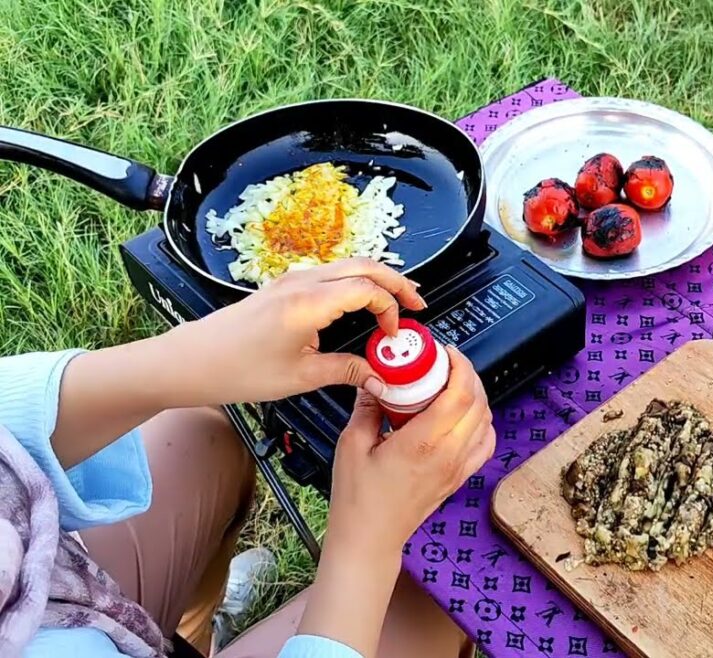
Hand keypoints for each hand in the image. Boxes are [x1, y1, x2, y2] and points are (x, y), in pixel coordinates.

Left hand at [160, 258, 425, 406]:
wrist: (190, 361)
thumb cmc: (236, 369)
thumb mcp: (300, 378)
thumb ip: (347, 372)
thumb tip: (379, 378)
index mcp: (308, 303)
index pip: (368, 290)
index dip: (391, 309)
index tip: (393, 336)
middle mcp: (302, 283)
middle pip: (364, 266)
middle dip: (397, 282)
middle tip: (418, 302)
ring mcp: (291, 281)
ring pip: (348, 265)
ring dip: (377, 278)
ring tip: (398, 299)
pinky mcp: (284, 287)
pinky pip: (331, 273)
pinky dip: (356, 281)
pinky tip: (362, 300)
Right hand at [326, 346, 495, 560]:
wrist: (369, 539)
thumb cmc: (358, 501)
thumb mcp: (352, 445)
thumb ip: (367, 408)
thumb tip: (375, 382)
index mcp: (423, 443)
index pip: (460, 395)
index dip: (460, 366)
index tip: (447, 353)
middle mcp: (448, 455)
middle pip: (479, 403)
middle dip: (467, 375)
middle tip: (445, 364)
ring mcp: (457, 468)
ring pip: (487, 421)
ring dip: (475, 397)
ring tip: (451, 386)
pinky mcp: (459, 478)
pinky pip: (485, 445)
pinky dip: (482, 424)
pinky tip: (462, 417)